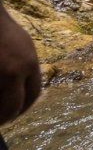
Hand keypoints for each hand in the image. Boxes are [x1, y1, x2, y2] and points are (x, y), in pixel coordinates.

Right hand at [0, 8, 40, 125]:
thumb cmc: (1, 28)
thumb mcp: (22, 45)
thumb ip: (24, 67)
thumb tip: (21, 88)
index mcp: (29, 63)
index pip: (33, 95)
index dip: (24, 108)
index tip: (16, 114)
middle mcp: (14, 71)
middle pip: (14, 106)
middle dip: (7, 117)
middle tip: (1, 121)